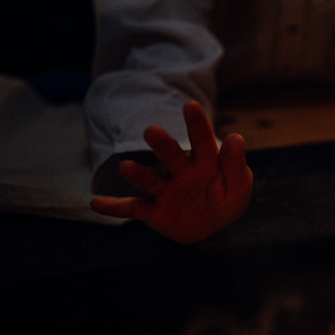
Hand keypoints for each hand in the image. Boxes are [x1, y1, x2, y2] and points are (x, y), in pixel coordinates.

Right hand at [90, 101, 251, 244]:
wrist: (208, 228)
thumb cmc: (225, 201)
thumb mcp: (239, 190)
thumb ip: (236, 167)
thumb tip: (236, 138)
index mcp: (204, 162)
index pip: (201, 140)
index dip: (196, 124)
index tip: (189, 106)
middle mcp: (180, 172)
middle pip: (170, 156)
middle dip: (161, 145)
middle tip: (151, 132)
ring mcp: (165, 191)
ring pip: (150, 180)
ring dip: (138, 174)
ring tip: (126, 167)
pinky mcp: (153, 212)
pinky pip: (132, 209)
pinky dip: (114, 207)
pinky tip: (95, 204)